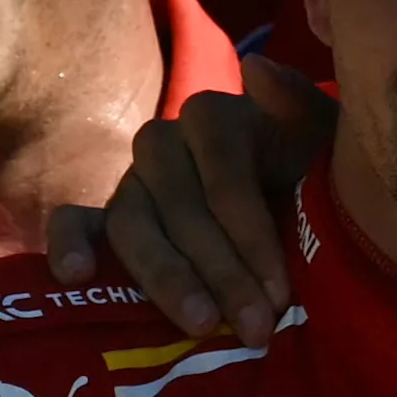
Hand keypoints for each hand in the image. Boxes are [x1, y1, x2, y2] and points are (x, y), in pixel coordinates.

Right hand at [49, 52, 332, 346]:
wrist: (302, 208)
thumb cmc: (315, 176)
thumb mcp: (326, 142)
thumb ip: (300, 105)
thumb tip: (257, 69)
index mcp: (216, 119)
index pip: (224, 174)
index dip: (252, 236)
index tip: (280, 293)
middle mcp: (165, 144)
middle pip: (182, 209)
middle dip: (223, 273)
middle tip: (256, 327)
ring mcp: (132, 182)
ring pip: (134, 225)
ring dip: (167, 278)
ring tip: (200, 323)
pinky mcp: (106, 219)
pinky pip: (74, 222)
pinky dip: (69, 245)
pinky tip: (75, 277)